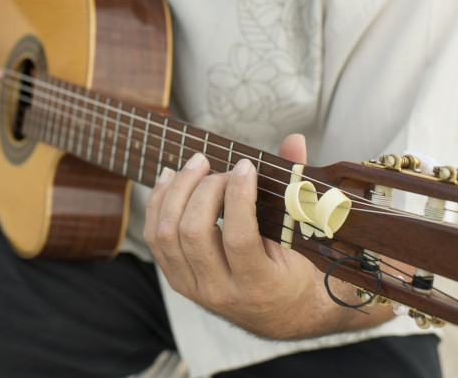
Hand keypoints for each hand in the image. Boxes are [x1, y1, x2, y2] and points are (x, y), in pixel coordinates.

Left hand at [144, 134, 372, 338]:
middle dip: (204, 189)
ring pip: (167, 234)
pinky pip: (155, 239)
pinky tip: (171, 178)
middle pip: (194, 232)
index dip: (238, 196)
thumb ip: (296, 188)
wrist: (282, 314)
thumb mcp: (303, 239)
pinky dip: (159, 203)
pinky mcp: (177, 279)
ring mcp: (193, 288)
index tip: (245, 167)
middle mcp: (220, 292)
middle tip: (221, 169)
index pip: (238, 238)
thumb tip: (294, 142)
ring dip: (177, 191)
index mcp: (259, 286)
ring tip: (196, 165)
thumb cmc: (295, 273)